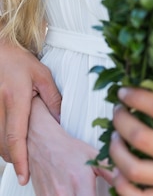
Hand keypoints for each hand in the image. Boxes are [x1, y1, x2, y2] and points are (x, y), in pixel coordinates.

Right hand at [0, 40, 60, 184]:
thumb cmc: (19, 61)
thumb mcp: (42, 75)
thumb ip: (53, 99)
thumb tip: (61, 121)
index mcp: (16, 99)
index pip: (16, 137)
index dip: (20, 159)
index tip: (24, 176)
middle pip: (4, 145)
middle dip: (16, 159)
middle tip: (28, 168)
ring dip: (8, 152)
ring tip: (22, 155)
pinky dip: (2, 142)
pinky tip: (12, 142)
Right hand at [28, 96, 113, 194]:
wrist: (42, 143)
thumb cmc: (69, 149)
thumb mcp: (93, 156)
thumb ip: (110, 171)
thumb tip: (126, 180)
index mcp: (80, 182)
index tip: (110, 195)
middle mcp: (64, 193)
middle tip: (96, 193)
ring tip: (85, 192)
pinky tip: (75, 194)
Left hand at [110, 88, 152, 194]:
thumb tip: (141, 81)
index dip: (138, 98)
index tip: (125, 91)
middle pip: (142, 139)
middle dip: (122, 120)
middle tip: (117, 110)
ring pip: (134, 170)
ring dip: (116, 149)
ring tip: (114, 135)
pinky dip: (120, 182)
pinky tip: (117, 166)